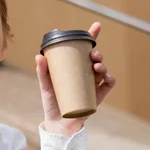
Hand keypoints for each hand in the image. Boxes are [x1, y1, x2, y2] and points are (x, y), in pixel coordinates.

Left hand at [35, 22, 115, 136]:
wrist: (58, 123)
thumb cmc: (52, 102)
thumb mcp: (45, 85)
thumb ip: (42, 71)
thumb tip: (38, 56)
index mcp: (74, 67)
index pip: (84, 49)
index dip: (92, 36)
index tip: (96, 26)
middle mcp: (85, 74)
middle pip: (95, 59)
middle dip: (97, 53)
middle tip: (93, 55)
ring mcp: (92, 84)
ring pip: (103, 70)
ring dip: (103, 65)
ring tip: (97, 67)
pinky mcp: (97, 96)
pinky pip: (108, 85)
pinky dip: (110, 79)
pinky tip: (107, 78)